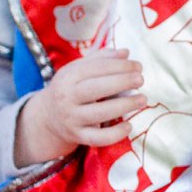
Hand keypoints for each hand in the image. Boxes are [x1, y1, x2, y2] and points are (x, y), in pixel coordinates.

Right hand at [19, 51, 145, 166]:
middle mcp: (67, 97)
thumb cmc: (70, 89)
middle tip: (141, 79)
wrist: (49, 117)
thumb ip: (101, 59)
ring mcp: (72, 118)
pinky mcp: (78, 136)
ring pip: (99, 113)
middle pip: (96, 88)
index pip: (96, 68)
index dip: (119, 66)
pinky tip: (129, 125)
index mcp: (68, 76)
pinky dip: (115, 133)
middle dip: (122, 82)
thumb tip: (125, 53)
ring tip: (142, 99)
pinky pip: (98, 138)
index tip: (138, 66)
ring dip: (124, 106)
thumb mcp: (78, 70)